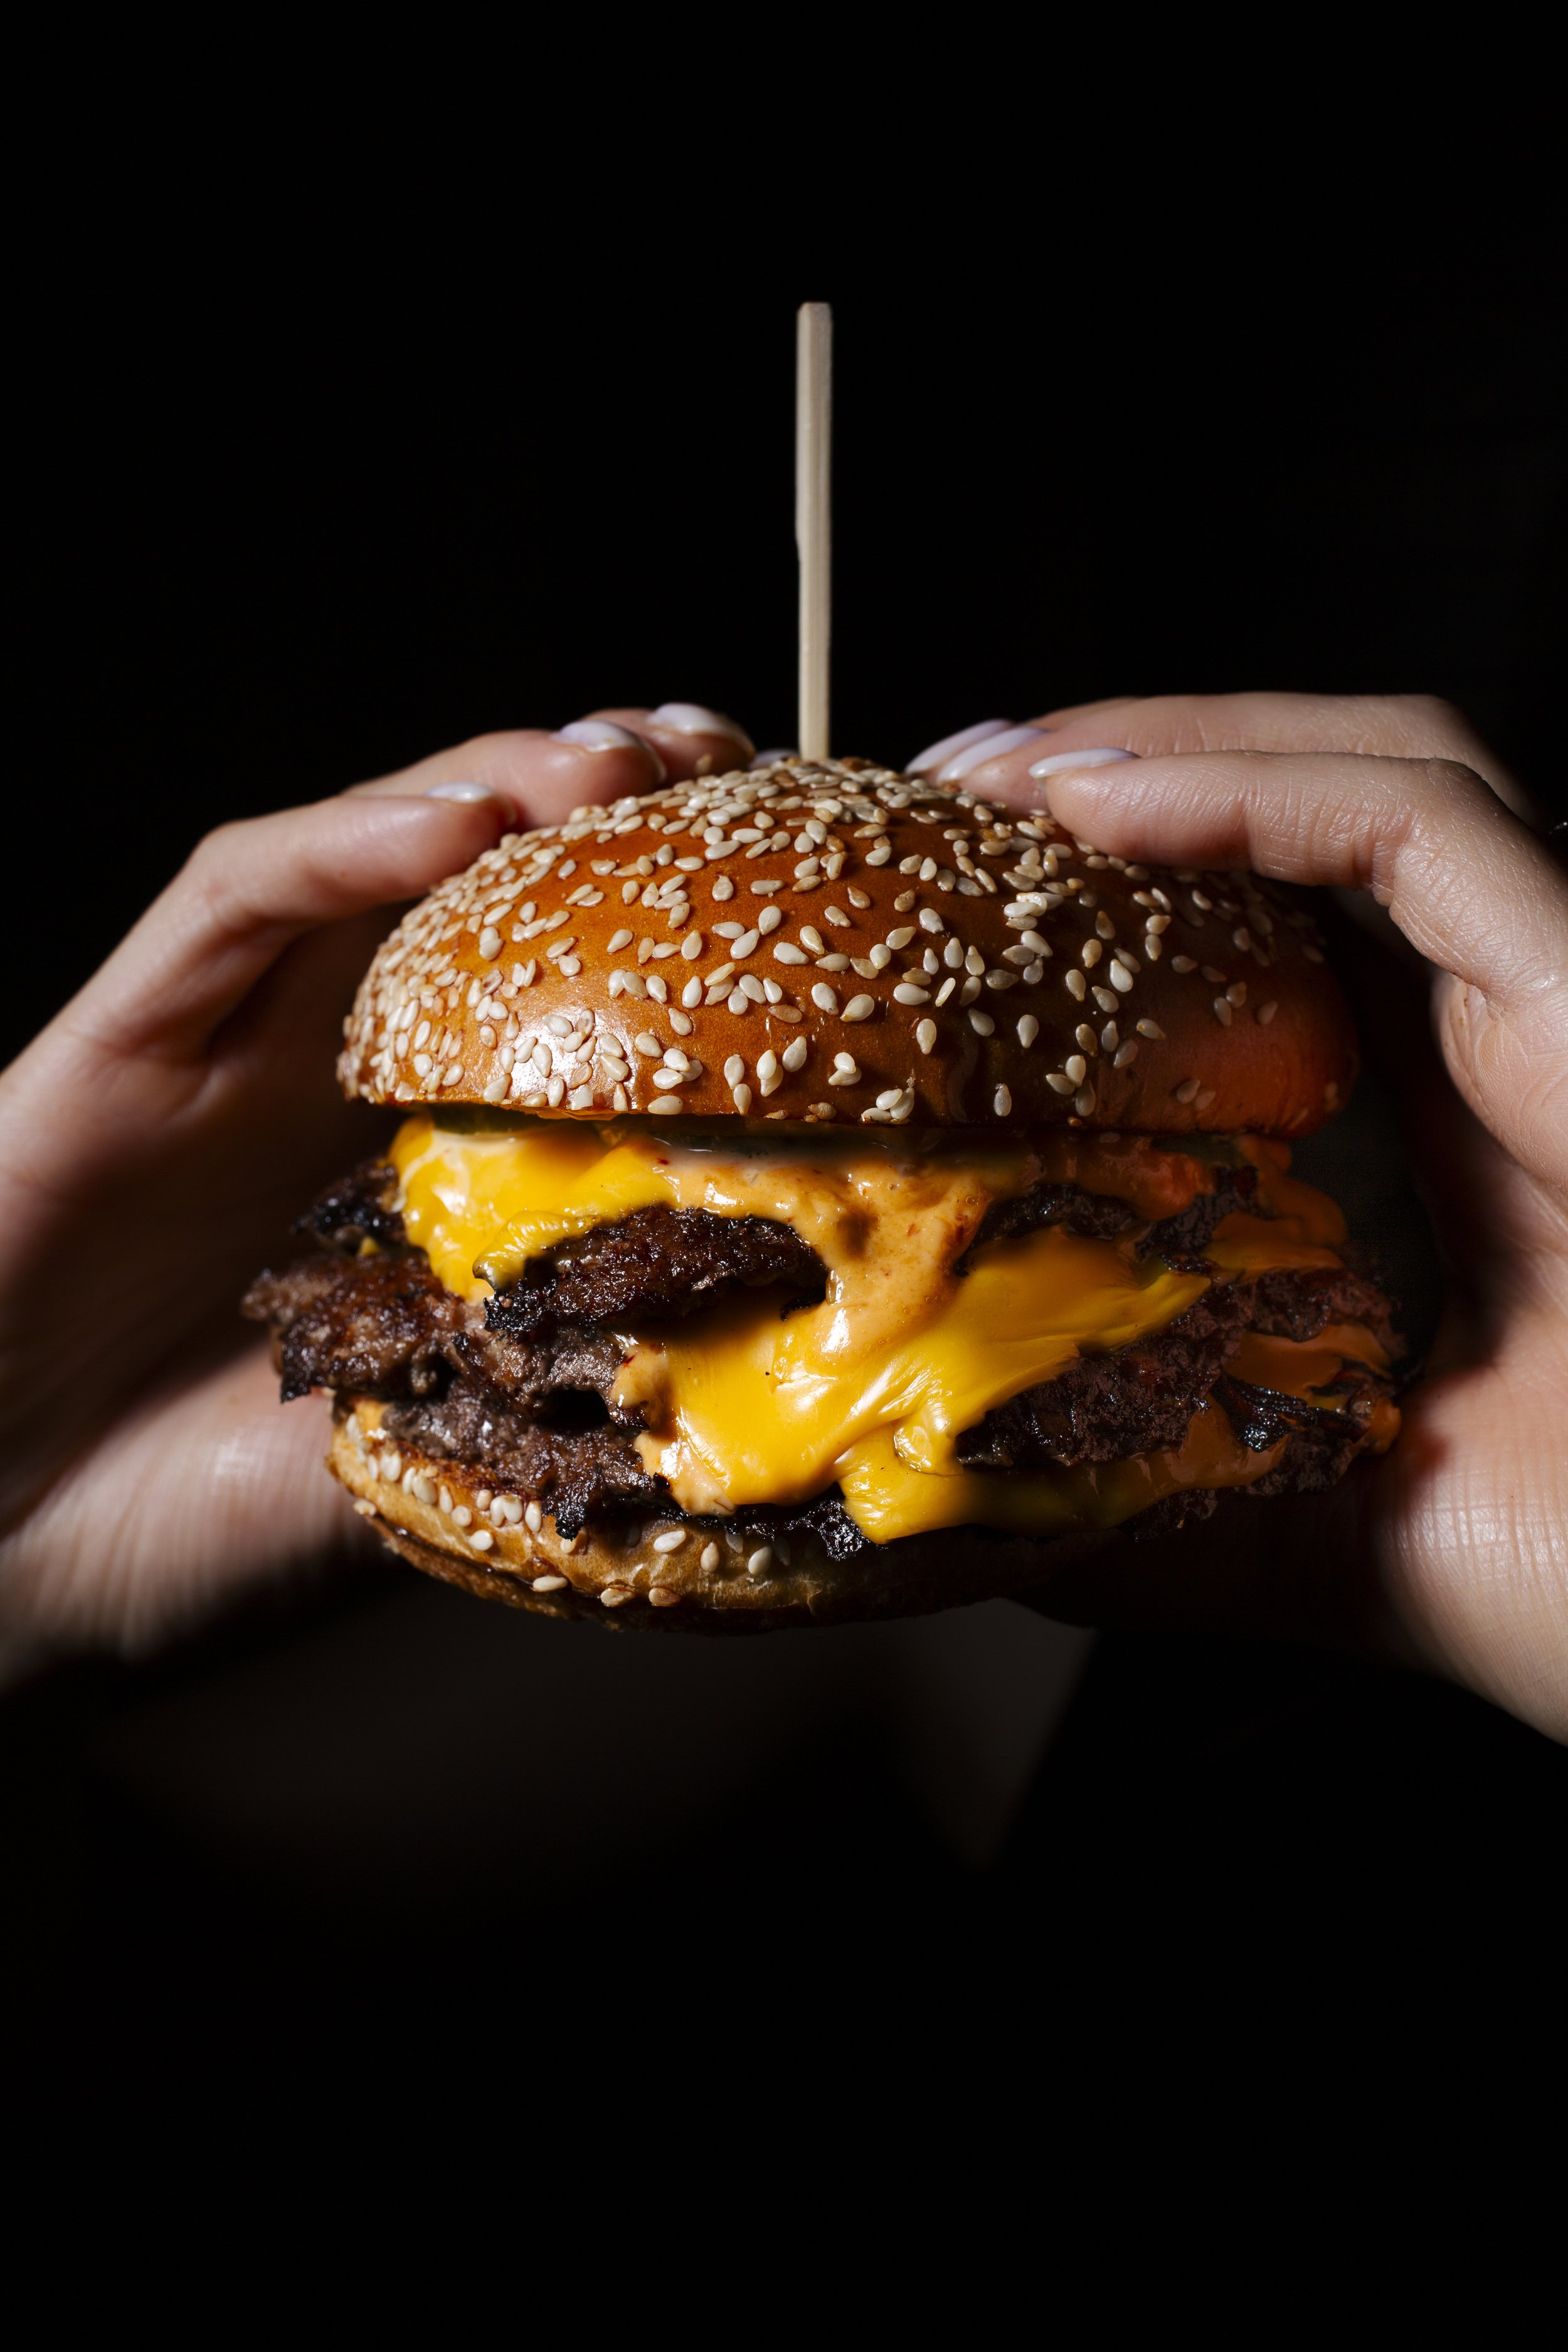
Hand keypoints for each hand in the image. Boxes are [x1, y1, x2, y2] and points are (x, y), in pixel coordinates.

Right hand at [0, 703, 751, 1670]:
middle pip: (481, 878)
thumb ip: (542, 1412)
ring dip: (499, 784)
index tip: (808, 873)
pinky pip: (232, 905)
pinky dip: (341, 849)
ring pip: (371, 853)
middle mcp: (330, 1066)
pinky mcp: (120, 1037)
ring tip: (623, 765)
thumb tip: (750, 1425)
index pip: (561, 988)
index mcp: (417, 1150)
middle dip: (609, 804)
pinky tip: (454, 824)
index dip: (677, 915)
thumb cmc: (179, 1507)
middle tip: (727, 761)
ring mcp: (226, 1038)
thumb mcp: (417, 1456)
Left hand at [916, 697, 1567, 1739]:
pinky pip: (1420, 824)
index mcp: (1463, 1134)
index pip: (1293, 931)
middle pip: (1323, 816)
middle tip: (951, 795)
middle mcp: (1525, 1035)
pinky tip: (1092, 803)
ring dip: (1172, 743)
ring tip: (998, 771)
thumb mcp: (1307, 1530)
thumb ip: (1156, 1499)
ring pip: (1379, 770)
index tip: (962, 889)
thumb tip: (977, 1506)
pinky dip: (1250, 791)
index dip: (1134, 879)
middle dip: (1131, 767)